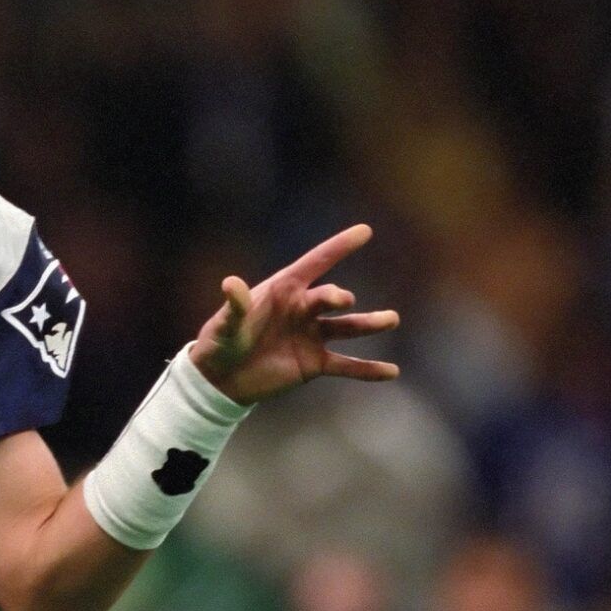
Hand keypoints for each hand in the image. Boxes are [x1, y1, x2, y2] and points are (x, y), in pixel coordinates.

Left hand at [190, 224, 398, 404]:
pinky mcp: (315, 363)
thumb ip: (232, 307)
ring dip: (369, 323)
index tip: (365, 231)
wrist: (222, 379)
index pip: (315, 263)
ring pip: (347, 327)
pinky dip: (367, 369)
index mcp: (283, 290)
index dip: (338, 247)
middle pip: (328, 297)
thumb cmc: (220, 343)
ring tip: (390, 319)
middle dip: (336, 297)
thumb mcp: (223, 326)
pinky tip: (391, 371)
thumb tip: (231, 284)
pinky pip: (345, 365)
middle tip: (342, 300)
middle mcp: (303, 309)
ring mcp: (312, 335)